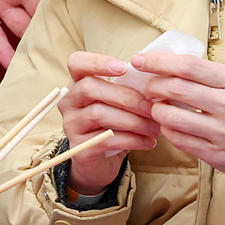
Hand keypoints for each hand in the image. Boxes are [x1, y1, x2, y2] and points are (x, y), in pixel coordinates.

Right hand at [61, 52, 159, 193]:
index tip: (124, 67)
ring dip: (133, 121)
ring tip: (155, 128)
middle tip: (151, 108)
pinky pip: (107, 139)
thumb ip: (127, 91)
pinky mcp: (79, 147)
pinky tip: (148, 142)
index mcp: (77, 84)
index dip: (97, 62)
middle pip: (90, 87)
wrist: (101, 162)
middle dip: (125, 97)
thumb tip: (156, 86)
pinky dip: (133, 140)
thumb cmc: (113, 126)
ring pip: (99, 114)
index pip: (77, 63)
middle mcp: (69, 102)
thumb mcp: (117, 105)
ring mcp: (71, 124)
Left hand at [135, 53, 224, 186]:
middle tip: (149, 88)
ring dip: (156, 110)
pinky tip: (171, 125)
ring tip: (159, 108)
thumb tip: (173, 64)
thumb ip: (213, 74)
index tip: (139, 60)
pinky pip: (179, 140)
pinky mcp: (218, 156)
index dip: (157, 61)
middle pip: (173, 88)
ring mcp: (223, 133)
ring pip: (170, 116)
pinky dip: (168, 130)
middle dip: (152, 86)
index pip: (187, 66)